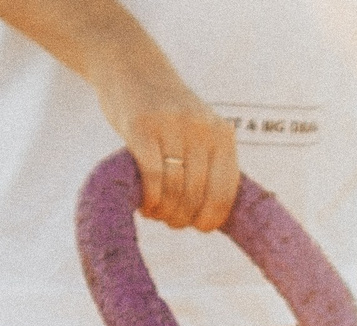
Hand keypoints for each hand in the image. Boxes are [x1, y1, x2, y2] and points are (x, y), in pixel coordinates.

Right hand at [92, 51, 239, 230]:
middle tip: (169, 220)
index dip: (211, 218)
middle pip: (196, 196)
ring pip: (175, 190)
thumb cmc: (166, 111)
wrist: (132, 67)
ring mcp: (172, 127)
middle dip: (182, 218)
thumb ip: (209, 163)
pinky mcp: (142, 128)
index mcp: (222, 134)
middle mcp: (202, 130)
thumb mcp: (198, 131)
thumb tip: (214, 218)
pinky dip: (150, 199)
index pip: (224, 192)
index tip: (199, 227)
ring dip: (164, 212)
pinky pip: (153, 177)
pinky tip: (145, 204)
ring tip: (155, 212)